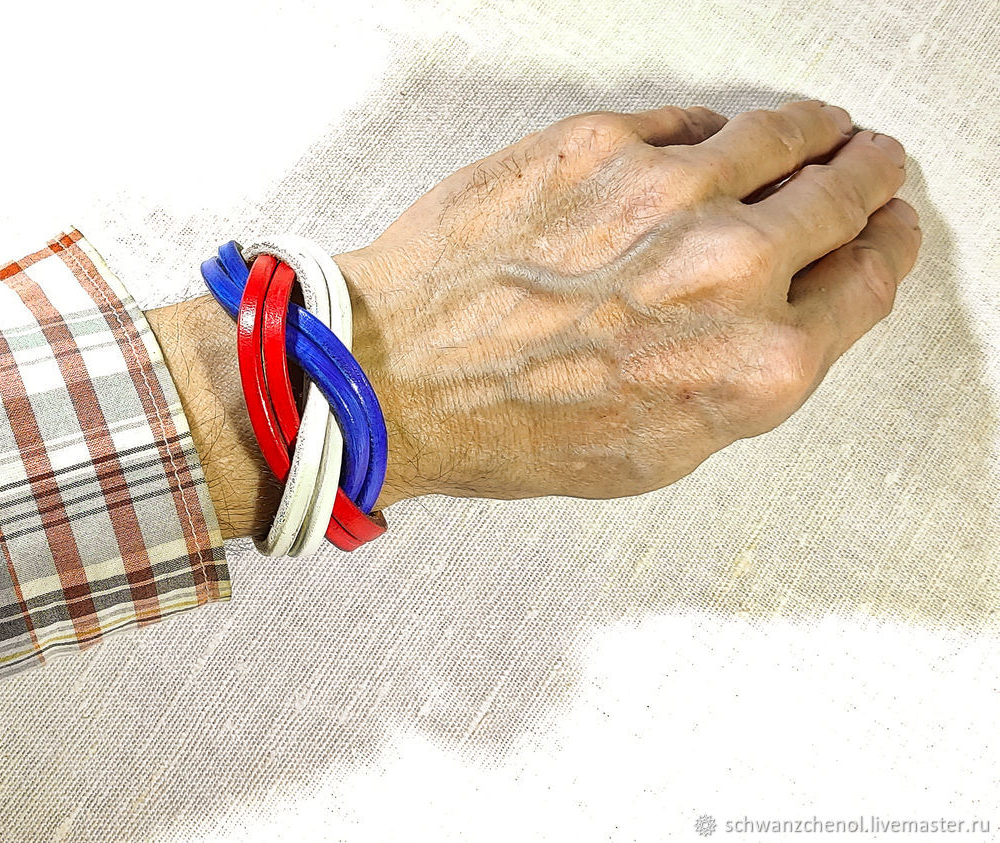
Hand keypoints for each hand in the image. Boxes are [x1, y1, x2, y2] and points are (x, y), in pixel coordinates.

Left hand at [146, 100, 919, 539]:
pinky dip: (705, 132)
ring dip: (806, 131)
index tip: (885, 225)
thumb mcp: (660, 448)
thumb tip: (792, 317)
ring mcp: (667, 192)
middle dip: (864, 173)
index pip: (870, 277)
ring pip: (780, 132)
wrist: (395, 375)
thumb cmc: (507, 426)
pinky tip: (701, 145)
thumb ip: (747, 377)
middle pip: (844, 190)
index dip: (886, 243)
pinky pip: (687, 119)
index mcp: (757, 364)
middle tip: (862, 162)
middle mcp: (727, 270)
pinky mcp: (599, 142)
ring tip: (809, 131)